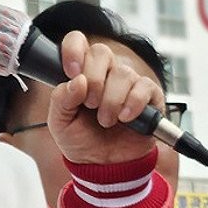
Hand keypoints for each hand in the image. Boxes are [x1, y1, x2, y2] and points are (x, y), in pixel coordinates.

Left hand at [47, 31, 160, 164]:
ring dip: (110, 101)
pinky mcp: (149, 96)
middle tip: (89, 105)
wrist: (104, 166)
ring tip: (105, 121)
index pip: (77, 42)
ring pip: (122, 73)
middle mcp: (104, 73)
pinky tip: (125, 118)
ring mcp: (128, 82)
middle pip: (101, 52)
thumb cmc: (80, 140)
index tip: (72, 72)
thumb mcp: (59, 123)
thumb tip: (77, 81)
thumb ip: (60, 100)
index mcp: (80, 74)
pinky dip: (132, 104)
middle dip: (93, 81)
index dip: (74, 50)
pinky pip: (144, 87)